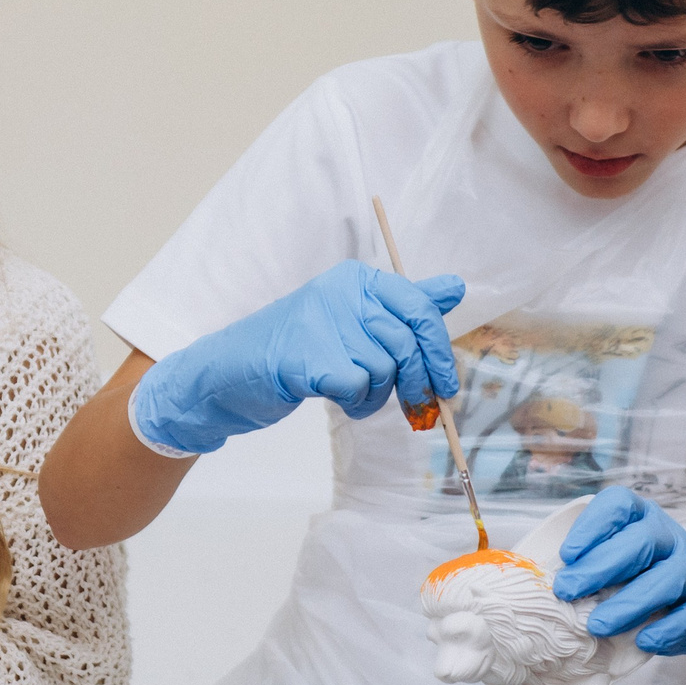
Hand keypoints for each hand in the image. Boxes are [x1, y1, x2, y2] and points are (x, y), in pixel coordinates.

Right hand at [130, 261, 466, 455]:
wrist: (229, 372)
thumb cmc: (297, 348)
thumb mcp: (352, 320)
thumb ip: (403, 305)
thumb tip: (456, 287)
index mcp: (356, 278)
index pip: (418, 307)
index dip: (439, 349)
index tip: (446, 383)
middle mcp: (342, 292)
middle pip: (406, 342)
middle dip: (417, 381)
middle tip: (417, 406)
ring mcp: (323, 322)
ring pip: (384, 368)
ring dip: (376, 395)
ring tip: (352, 393)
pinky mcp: (307, 355)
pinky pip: (359, 386)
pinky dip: (355, 402)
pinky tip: (336, 398)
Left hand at [553, 487, 685, 661]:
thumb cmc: (640, 575)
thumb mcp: (615, 558)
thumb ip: (586, 563)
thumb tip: (540, 582)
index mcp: (640, 517)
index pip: (619, 506)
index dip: (592, 526)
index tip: (566, 554)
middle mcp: (667, 537)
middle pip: (640, 542)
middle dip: (600, 567)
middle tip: (567, 591)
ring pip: (666, 579)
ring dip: (629, 603)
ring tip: (596, 625)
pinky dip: (668, 629)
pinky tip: (644, 641)